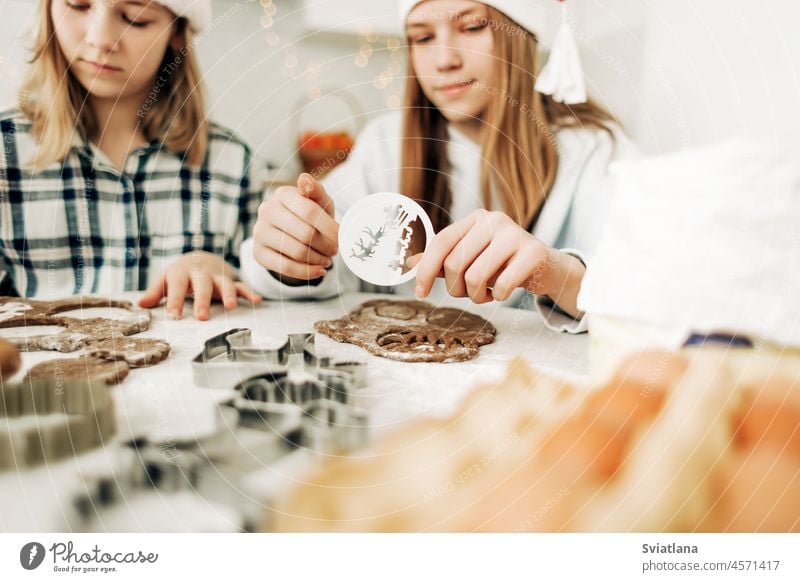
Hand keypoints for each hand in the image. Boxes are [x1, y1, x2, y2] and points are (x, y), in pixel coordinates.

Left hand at [139, 251, 261, 319]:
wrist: (200, 257)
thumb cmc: (180, 274)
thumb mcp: (165, 280)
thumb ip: (154, 292)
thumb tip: (140, 305)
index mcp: (181, 273)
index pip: (177, 287)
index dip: (175, 301)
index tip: (174, 316)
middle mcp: (201, 273)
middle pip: (202, 286)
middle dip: (203, 301)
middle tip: (202, 317)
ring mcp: (217, 276)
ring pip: (224, 284)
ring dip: (229, 294)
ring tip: (231, 307)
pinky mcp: (231, 280)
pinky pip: (242, 286)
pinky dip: (250, 293)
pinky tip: (257, 301)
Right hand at [252, 173, 338, 283]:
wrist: (290, 234)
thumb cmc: (310, 215)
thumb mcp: (318, 201)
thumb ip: (316, 191)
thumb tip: (304, 179)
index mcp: (283, 194)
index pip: (309, 212)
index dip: (330, 228)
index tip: (342, 238)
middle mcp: (267, 211)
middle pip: (305, 234)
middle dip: (326, 246)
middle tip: (335, 251)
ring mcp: (259, 232)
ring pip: (296, 252)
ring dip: (318, 259)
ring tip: (327, 260)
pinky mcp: (258, 253)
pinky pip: (285, 267)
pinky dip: (307, 272)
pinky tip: (319, 271)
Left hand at [408, 209, 585, 315]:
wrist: (547, 267)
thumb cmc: (504, 263)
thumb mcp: (471, 258)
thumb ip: (442, 260)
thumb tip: (409, 264)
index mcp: (475, 219)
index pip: (441, 243)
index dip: (426, 270)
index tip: (421, 292)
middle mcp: (494, 221)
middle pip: (455, 263)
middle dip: (457, 289)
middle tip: (468, 294)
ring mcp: (515, 234)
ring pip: (475, 277)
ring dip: (477, 296)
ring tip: (487, 293)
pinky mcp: (533, 252)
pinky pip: (501, 285)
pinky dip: (498, 297)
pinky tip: (504, 291)